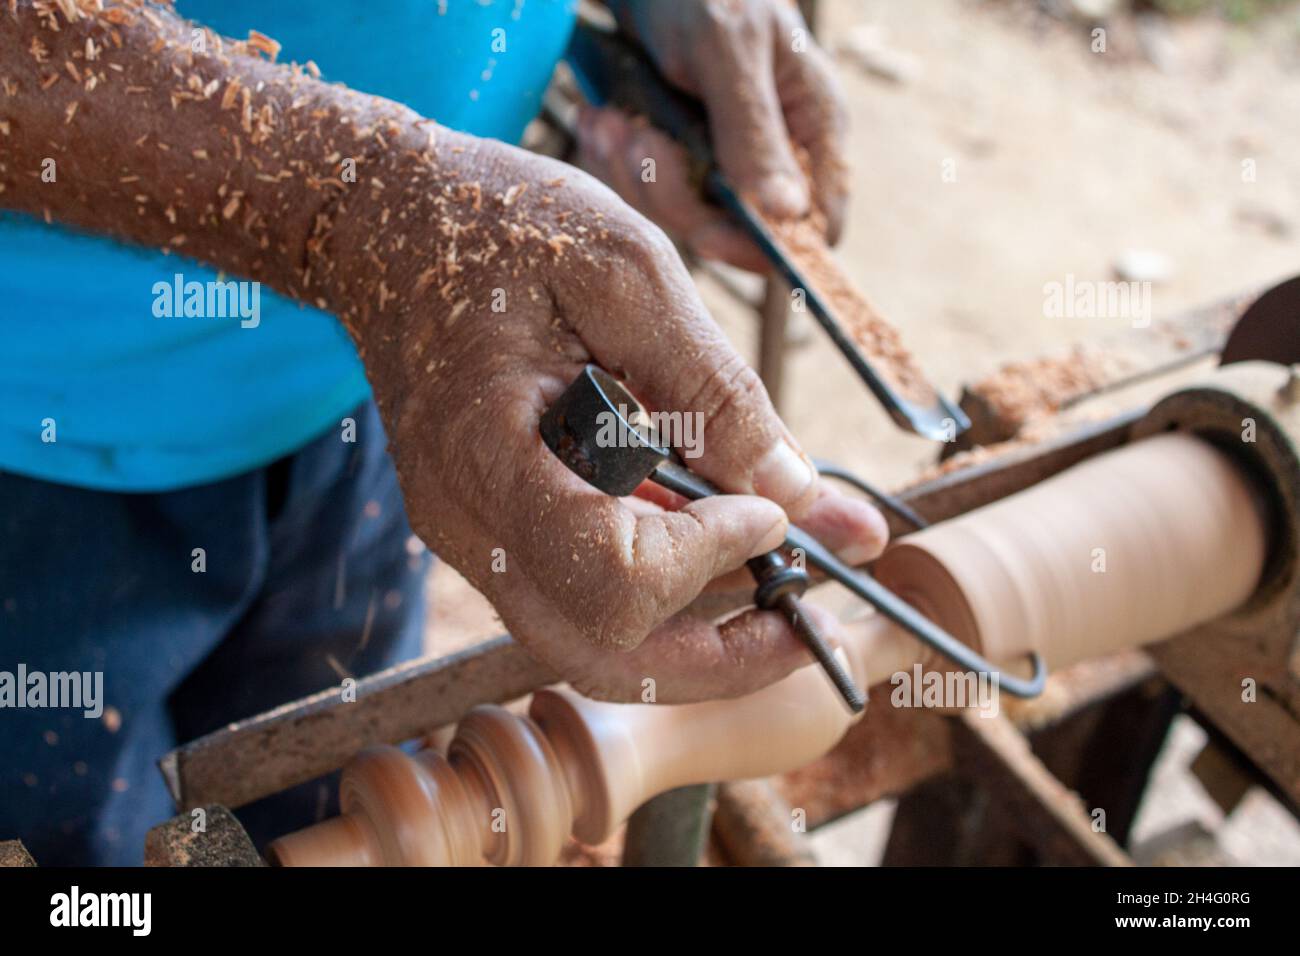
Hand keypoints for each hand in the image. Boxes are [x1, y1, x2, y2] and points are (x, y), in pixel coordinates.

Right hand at [345, 132, 884, 702]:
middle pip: (601, 655)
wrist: (387, 223)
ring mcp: (471, 535)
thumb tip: (796, 493)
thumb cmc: (500, 225)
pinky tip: (714, 536)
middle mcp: (467, 521)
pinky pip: (578, 595)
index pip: (610, 578)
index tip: (770, 510)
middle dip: (721, 657)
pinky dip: (660, 588)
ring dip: (697, 632)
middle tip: (804, 619)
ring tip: (778, 574)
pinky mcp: (491, 528)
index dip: (709, 558)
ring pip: (592, 644)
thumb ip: (713, 386)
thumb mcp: (627, 272)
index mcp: (487, 452)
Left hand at [577, 0, 849, 271]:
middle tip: (635, 141)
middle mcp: (777, 151)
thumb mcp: (728, 51)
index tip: (707, 235)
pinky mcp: (682, 153)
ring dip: (635, 175)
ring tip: (609, 121)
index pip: (814, 226)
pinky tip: (600, 120)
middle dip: (674, 195)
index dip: (767, 247)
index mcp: (812, 126)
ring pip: (684, 212)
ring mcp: (727, 155)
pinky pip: (651, 188)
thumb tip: (787, 215)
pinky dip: (618, 161)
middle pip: (736, 229)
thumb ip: (753, 132)